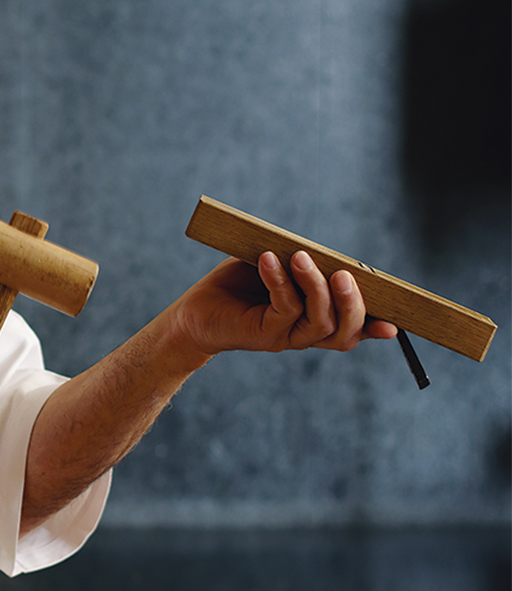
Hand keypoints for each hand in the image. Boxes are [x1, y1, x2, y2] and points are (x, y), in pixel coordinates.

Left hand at [178, 251, 398, 356]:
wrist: (195, 310)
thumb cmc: (239, 284)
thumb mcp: (276, 267)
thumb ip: (303, 263)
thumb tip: (322, 252)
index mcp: (317, 320)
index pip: (355, 327)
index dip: (375, 325)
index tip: (395, 322)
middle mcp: (306, 334)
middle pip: (345, 330)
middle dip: (352, 302)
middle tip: (345, 274)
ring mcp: (286, 337)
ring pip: (319, 321)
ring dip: (315, 287)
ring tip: (302, 258)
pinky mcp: (263, 335)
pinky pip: (283, 309)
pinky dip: (280, 282)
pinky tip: (269, 259)